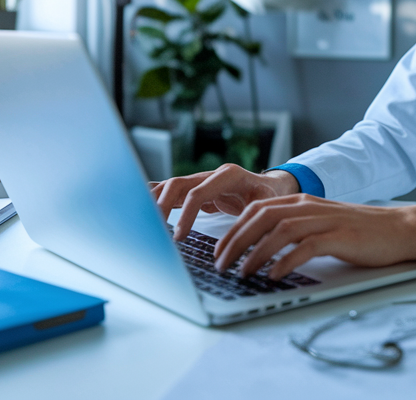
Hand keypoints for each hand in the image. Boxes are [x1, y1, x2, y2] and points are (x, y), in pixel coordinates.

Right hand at [149, 164, 299, 240]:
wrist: (274, 187)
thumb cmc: (271, 196)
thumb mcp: (267, 206)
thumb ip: (249, 219)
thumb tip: (235, 240)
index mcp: (228, 175)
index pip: (198, 193)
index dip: (185, 215)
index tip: (178, 237)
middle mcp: (211, 175)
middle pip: (177, 185)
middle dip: (161, 206)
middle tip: (152, 230)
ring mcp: (202, 181)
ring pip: (171, 186)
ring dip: (155, 202)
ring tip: (141, 220)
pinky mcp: (197, 190)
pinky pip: (173, 193)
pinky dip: (157, 199)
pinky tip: (141, 205)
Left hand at [212, 196, 415, 280]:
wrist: (399, 229)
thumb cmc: (360, 232)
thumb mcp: (321, 224)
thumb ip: (294, 230)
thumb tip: (259, 251)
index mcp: (301, 201)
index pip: (257, 210)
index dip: (233, 230)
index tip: (218, 251)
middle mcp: (309, 206)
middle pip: (261, 218)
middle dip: (235, 242)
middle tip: (220, 264)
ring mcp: (324, 220)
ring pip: (279, 231)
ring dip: (255, 253)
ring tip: (242, 273)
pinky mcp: (340, 236)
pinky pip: (306, 247)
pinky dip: (286, 261)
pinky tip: (275, 275)